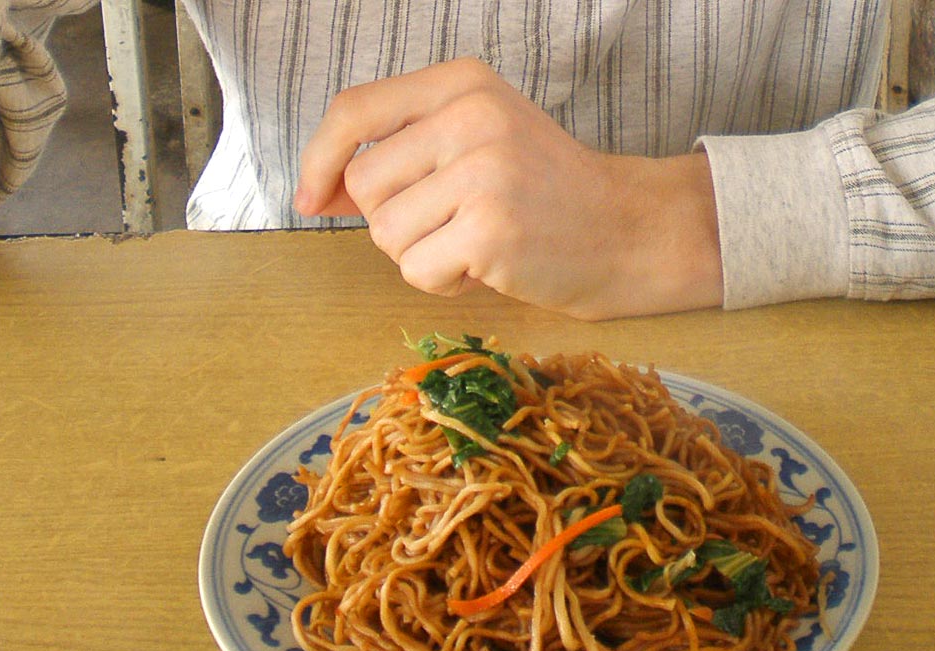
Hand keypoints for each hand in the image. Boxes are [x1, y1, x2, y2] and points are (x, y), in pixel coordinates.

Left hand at [295, 57, 722, 320]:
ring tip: (473, 244)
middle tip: (449, 224)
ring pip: (384, 232)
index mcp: (462, 83)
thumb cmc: (544, 192)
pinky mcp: (490, 228)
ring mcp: (482, 171)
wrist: (625, 230)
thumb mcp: (476, 143)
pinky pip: (416, 270)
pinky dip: (442, 282)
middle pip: (364, 183)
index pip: (355, 110)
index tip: (310, 198)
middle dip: (391, 219)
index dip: (319, 159)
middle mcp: (470, 116)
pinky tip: (485, 268)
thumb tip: (315, 191)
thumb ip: (401, 156)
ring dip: (420, 255)